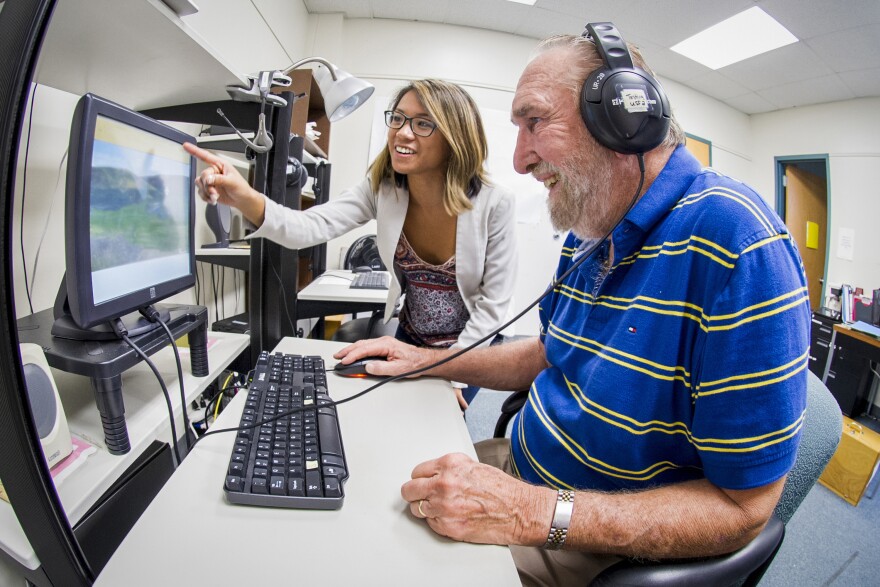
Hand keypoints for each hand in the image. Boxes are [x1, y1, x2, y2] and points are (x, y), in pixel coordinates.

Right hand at [183, 142, 265, 224]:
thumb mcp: (232, 182)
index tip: (186, 146)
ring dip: (206, 192)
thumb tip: (208, 179)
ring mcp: (211, 181)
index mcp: (220, 165)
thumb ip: (220, 179)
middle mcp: (214, 172)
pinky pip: (201, 192)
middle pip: (203, 175)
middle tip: (215, 192)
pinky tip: (213, 199)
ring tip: (215, 197)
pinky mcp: (209, 189)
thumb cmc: (241, 188)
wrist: (242, 200)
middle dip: (208, 185)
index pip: (206, 156)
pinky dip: (205, 197)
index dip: (195, 151)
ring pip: (200, 184)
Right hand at [332, 336, 439, 377]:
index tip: (344, 361)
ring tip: (342, 356)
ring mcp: (383, 343)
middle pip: (361, 344)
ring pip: (363, 345)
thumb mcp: (398, 369)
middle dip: (347, 351)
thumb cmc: (414, 363)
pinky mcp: (384, 347)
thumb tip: (368, 367)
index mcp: (386, 344)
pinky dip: (358, 350)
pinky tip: (354, 354)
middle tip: (337, 357)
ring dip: (351, 350)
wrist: (423, 360)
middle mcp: (384, 341)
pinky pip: (367, 347)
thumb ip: (382, 368)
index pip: (364, 349)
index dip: (352, 355)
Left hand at [401, 453, 552, 545]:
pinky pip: (430, 524)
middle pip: (409, 490)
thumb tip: (432, 475)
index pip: (416, 472)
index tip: (423, 483)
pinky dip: (438, 522)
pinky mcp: (448, 526)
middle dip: (414, 493)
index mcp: (450, 465)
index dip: (421, 479)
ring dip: (426, 509)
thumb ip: (449, 469)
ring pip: (416, 509)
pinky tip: (452, 517)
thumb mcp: (472, 466)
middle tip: (420, 496)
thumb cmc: (502, 490)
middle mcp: (444, 484)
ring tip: (442, 507)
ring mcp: (444, 507)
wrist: (519, 511)